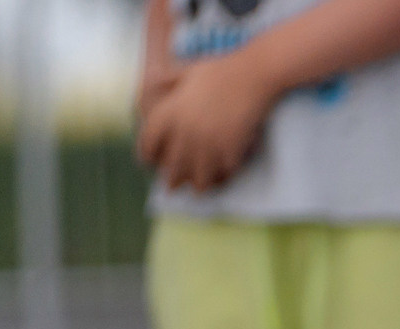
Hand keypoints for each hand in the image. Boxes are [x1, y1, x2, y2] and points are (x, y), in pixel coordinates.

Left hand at [135, 55, 278, 193]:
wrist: (252, 75)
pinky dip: (222, 178)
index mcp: (170, 114)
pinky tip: (222, 177)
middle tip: (172, 187)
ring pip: (198, 180)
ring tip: (199, 187)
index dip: (147, 156)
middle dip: (171, 181)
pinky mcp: (231, 152)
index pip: (148, 145)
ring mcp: (209, 146)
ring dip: (198, 184)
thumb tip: (152, 79)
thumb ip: (168, 81)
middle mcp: (185, 134)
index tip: (149, 163)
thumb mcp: (185, 71)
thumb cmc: (219, 69)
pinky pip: (223, 175)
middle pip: (172, 170)